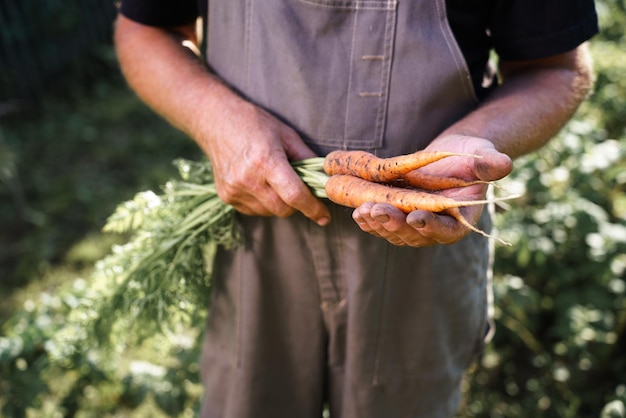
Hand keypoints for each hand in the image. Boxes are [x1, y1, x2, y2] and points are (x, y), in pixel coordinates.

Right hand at [197, 95, 330, 225]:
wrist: (216, 121)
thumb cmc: (254, 123)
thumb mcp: (286, 135)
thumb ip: (307, 159)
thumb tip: (325, 179)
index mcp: (266, 161)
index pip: (294, 195)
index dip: (312, 208)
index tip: (324, 216)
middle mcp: (248, 179)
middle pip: (283, 209)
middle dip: (296, 204)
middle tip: (298, 189)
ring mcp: (235, 189)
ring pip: (269, 212)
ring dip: (279, 203)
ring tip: (274, 180)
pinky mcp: (226, 196)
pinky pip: (254, 210)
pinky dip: (263, 203)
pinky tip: (259, 183)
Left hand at [352, 135, 512, 245]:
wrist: (452, 156)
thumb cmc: (472, 156)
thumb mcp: (483, 156)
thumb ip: (490, 163)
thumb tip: (504, 164)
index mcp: (460, 219)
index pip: (447, 231)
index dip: (431, 227)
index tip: (416, 218)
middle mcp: (436, 227)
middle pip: (414, 235)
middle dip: (394, 225)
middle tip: (377, 211)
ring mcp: (414, 224)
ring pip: (394, 232)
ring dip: (377, 224)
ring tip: (362, 211)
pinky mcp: (399, 215)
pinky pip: (383, 224)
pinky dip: (370, 220)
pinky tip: (357, 211)